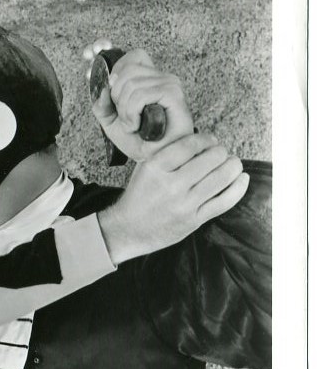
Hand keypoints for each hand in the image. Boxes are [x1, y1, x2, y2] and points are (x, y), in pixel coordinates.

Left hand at [84, 42, 194, 161]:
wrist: (154, 159)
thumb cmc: (138, 140)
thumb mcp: (111, 121)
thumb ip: (102, 104)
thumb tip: (103, 87)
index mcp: (149, 79)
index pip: (131, 57)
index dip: (116, 72)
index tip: (113, 97)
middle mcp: (161, 77)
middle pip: (126, 70)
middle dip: (116, 98)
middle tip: (125, 117)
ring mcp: (170, 84)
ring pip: (131, 84)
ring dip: (124, 111)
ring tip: (133, 125)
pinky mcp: (174, 94)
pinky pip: (141, 95)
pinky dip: (132, 113)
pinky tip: (137, 125)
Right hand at [96, 132, 248, 263]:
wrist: (128, 230)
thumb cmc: (139, 196)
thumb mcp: (145, 168)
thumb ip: (170, 152)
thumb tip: (203, 141)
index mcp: (156, 168)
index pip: (192, 144)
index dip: (207, 139)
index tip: (210, 141)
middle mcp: (171, 185)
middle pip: (212, 157)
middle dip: (221, 152)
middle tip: (220, 154)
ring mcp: (184, 204)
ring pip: (223, 176)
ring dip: (233, 165)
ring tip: (232, 164)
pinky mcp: (194, 220)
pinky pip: (226, 200)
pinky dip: (239, 186)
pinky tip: (241, 178)